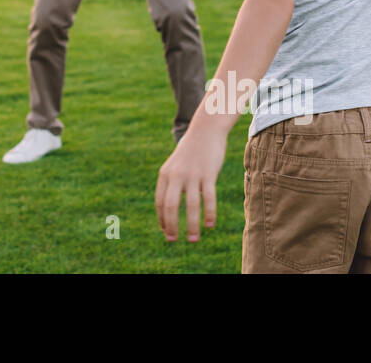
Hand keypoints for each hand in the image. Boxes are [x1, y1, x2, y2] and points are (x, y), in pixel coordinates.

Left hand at [156, 122, 227, 241]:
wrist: (205, 129)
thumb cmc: (191, 151)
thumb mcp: (176, 165)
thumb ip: (172, 183)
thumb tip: (170, 207)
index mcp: (165, 174)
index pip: (160, 202)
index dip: (162, 220)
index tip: (166, 233)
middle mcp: (176, 175)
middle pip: (171, 206)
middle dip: (171, 226)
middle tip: (174, 240)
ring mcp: (192, 174)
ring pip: (191, 205)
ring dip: (191, 225)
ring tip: (193, 240)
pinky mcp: (208, 173)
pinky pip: (208, 198)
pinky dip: (209, 213)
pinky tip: (210, 225)